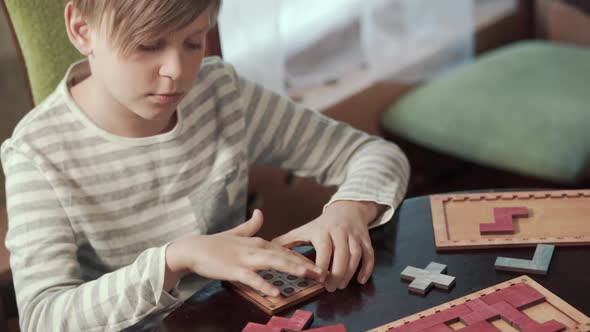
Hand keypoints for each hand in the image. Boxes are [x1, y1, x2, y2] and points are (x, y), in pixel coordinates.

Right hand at [165, 210, 325, 295]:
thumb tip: (260, 212)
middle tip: (322, 273)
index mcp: (258, 242)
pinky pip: (252, 279)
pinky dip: (264, 284)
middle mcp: (255, 248)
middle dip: (305, 264)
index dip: (302, 258)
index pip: (285, 250)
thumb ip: (250, 225)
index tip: (318, 265)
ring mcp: (245, 259)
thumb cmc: (214, 244)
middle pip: (284, 255)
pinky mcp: (234, 270)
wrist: (192, 248)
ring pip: (272, 262)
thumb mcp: (236, 233)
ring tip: (307, 274)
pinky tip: (276, 292)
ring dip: (291, 268)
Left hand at [272, 201, 385, 291]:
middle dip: (337, 272)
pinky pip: (369, 255)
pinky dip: (367, 269)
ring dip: (350, 272)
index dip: (322, 263)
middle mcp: (340, 232)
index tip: (318, 277)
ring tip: (341, 286)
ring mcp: (354, 236)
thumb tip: (267, 250)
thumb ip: (287, 241)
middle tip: (330, 288)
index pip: (324, 248)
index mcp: (322, 230)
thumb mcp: (304, 229)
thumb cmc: (322, 224)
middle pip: (342, 253)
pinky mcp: (366, 240)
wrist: (347, 209)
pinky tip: (360, 280)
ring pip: (356, 255)